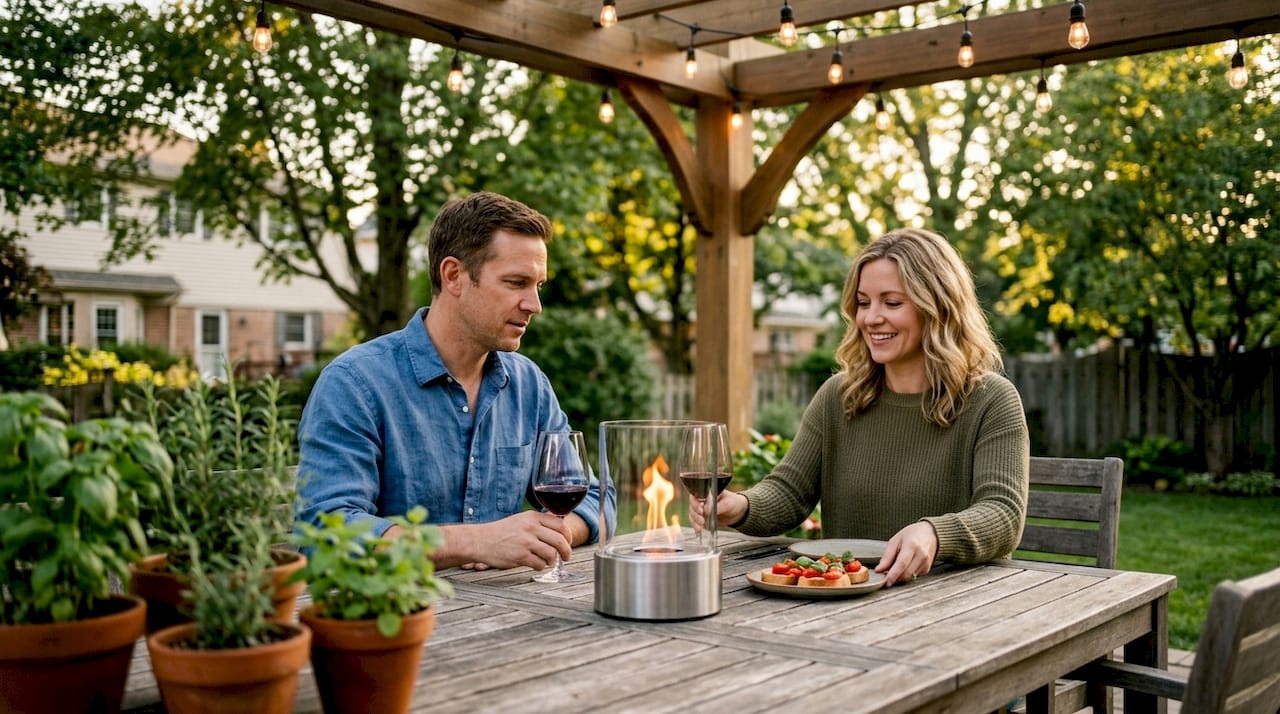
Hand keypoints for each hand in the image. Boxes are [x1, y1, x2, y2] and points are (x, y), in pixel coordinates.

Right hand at [428, 511, 574, 570]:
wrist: (481, 540)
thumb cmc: (501, 532)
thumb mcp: (521, 520)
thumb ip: (538, 523)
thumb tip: (560, 528)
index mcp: (532, 517)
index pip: (560, 524)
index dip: (568, 535)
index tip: (569, 541)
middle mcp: (531, 527)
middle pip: (559, 540)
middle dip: (567, 551)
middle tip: (567, 556)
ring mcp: (526, 542)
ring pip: (551, 553)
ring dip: (552, 560)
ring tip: (548, 562)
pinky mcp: (520, 556)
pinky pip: (539, 564)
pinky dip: (540, 566)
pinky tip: (536, 564)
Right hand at [689, 489, 747, 531]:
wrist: (737, 512)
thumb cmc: (733, 502)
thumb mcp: (728, 503)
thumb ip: (718, 506)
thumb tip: (706, 510)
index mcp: (707, 493)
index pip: (696, 495)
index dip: (696, 503)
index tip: (701, 510)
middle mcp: (702, 500)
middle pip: (692, 506)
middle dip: (695, 514)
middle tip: (702, 520)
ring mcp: (701, 509)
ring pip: (692, 514)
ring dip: (695, 521)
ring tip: (700, 527)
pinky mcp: (702, 518)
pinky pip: (695, 522)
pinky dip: (696, 527)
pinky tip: (698, 531)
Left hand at [875, 521, 937, 586]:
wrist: (929, 533)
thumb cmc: (911, 535)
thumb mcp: (895, 541)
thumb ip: (887, 556)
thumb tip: (879, 570)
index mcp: (912, 545)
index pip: (901, 564)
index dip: (893, 574)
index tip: (886, 581)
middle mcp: (921, 555)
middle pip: (906, 574)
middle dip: (894, 577)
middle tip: (886, 574)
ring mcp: (925, 563)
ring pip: (909, 577)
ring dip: (900, 576)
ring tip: (896, 566)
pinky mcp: (927, 569)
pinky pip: (913, 576)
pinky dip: (906, 574)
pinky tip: (906, 565)